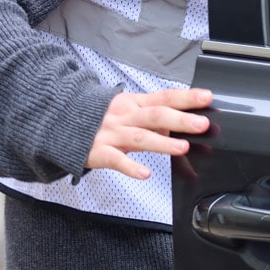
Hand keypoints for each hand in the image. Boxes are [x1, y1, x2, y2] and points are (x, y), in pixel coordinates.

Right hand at [85, 86, 212, 180]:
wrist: (63, 122)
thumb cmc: (101, 117)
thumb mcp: (128, 110)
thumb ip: (152, 116)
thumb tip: (180, 124)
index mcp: (134, 103)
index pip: (164, 97)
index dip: (186, 97)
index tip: (206, 97)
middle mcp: (125, 116)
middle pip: (156, 115)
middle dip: (180, 119)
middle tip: (202, 124)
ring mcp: (112, 134)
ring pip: (140, 137)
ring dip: (162, 142)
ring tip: (182, 147)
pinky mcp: (99, 152)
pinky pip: (116, 160)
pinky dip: (130, 167)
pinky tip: (144, 173)